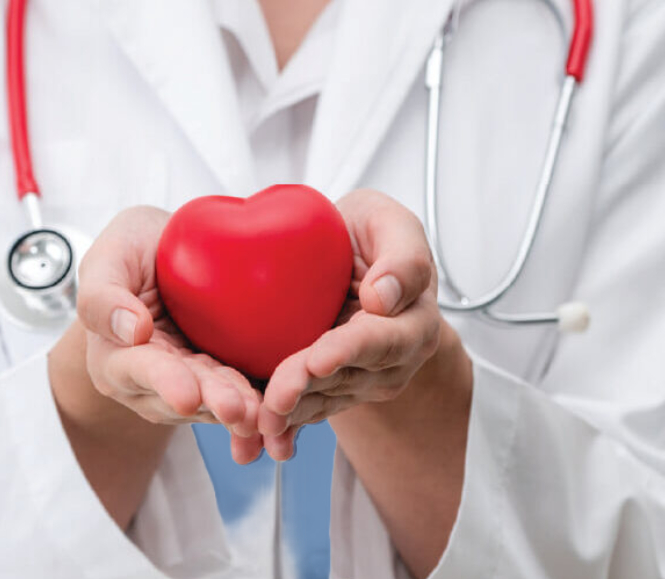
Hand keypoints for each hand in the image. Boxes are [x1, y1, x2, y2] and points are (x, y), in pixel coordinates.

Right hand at [77, 206, 264, 463]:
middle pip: (185, 393)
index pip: (139, 369)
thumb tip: (132, 331)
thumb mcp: (110, 254)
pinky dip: (261, 406)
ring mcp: (190, 385)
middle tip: (237, 409)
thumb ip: (103, 294)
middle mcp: (150, 382)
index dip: (164, 382)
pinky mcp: (224, 381)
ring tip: (263, 414)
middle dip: (212, 402)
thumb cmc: (133, 251)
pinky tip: (280, 418)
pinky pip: (243, 396)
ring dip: (241, 411)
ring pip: (216, 403)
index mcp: (115, 356)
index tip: (186, 395)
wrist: (170, 253)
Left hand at [258, 190, 443, 459]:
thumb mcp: (391, 223)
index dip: (349, 350)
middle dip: (308, 389)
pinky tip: (252, 441)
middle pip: (345, 378)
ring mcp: (358, 382)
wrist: (348, 256)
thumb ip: (403, 257)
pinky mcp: (326, 391)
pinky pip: (303, 411)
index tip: (318, 357)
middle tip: (274, 398)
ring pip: (322, 401)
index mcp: (412, 323)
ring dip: (290, 416)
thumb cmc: (372, 234)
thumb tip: (385, 298)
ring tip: (257, 424)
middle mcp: (390, 363)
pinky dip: (279, 426)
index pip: (380, 339)